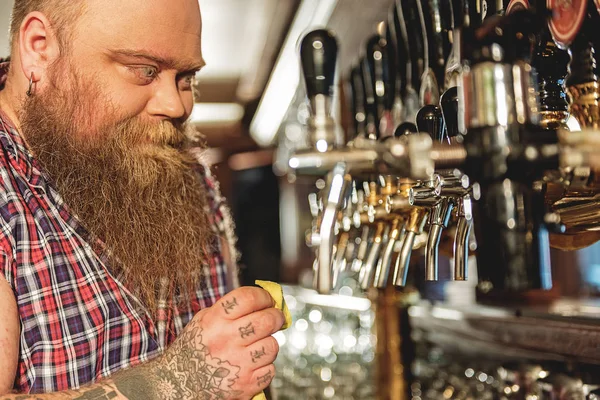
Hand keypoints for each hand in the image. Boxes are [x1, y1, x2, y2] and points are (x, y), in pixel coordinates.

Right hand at [154, 287, 284, 399]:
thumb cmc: (194, 349)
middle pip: (266, 320)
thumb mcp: (203, 321)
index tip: (268, 299)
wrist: (177, 385)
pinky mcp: (245, 385)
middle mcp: (225, 340)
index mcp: (214, 321)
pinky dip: (264, 368)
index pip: (248, 298)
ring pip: (272, 346)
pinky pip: (270, 370)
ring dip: (268, 344)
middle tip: (275, 318)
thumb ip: (229, 309)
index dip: (264, 296)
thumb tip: (264, 300)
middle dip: (276, 317)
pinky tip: (252, 365)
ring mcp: (236, 364)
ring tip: (257, 346)